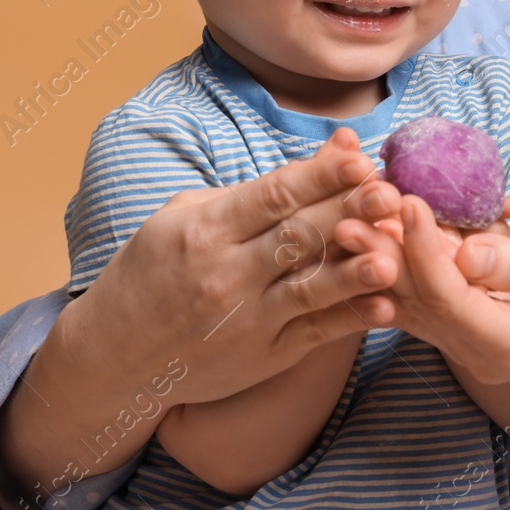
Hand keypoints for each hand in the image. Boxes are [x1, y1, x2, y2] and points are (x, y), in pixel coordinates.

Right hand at [59, 127, 400, 407]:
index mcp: (205, 230)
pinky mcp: (262, 357)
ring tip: (394, 253)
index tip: (358, 156)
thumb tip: (328, 151)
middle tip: (392, 192)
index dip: (318, 176)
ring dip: (355, 271)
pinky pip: (313, 336)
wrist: (115, 354)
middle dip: (348, 212)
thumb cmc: (156, 269)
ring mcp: (245, 320)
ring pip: (309, 289)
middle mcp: (225, 274)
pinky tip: (385, 305)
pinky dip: (349, 320)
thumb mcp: (187, 216)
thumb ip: (257, 191)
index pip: (272, 196)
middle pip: (298, 236)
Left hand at [334, 187, 509, 390]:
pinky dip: (398, 258)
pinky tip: (373, 225)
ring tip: (353, 208)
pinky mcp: (458, 325)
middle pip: (418, 299)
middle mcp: (474, 351)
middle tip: (359, 201)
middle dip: (385, 247)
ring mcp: (463, 343)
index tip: (410, 202)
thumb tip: (470, 249)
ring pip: (410, 297)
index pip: (451, 298)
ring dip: (381, 251)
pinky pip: (420, 294)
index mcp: (507, 346)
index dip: (426, 249)